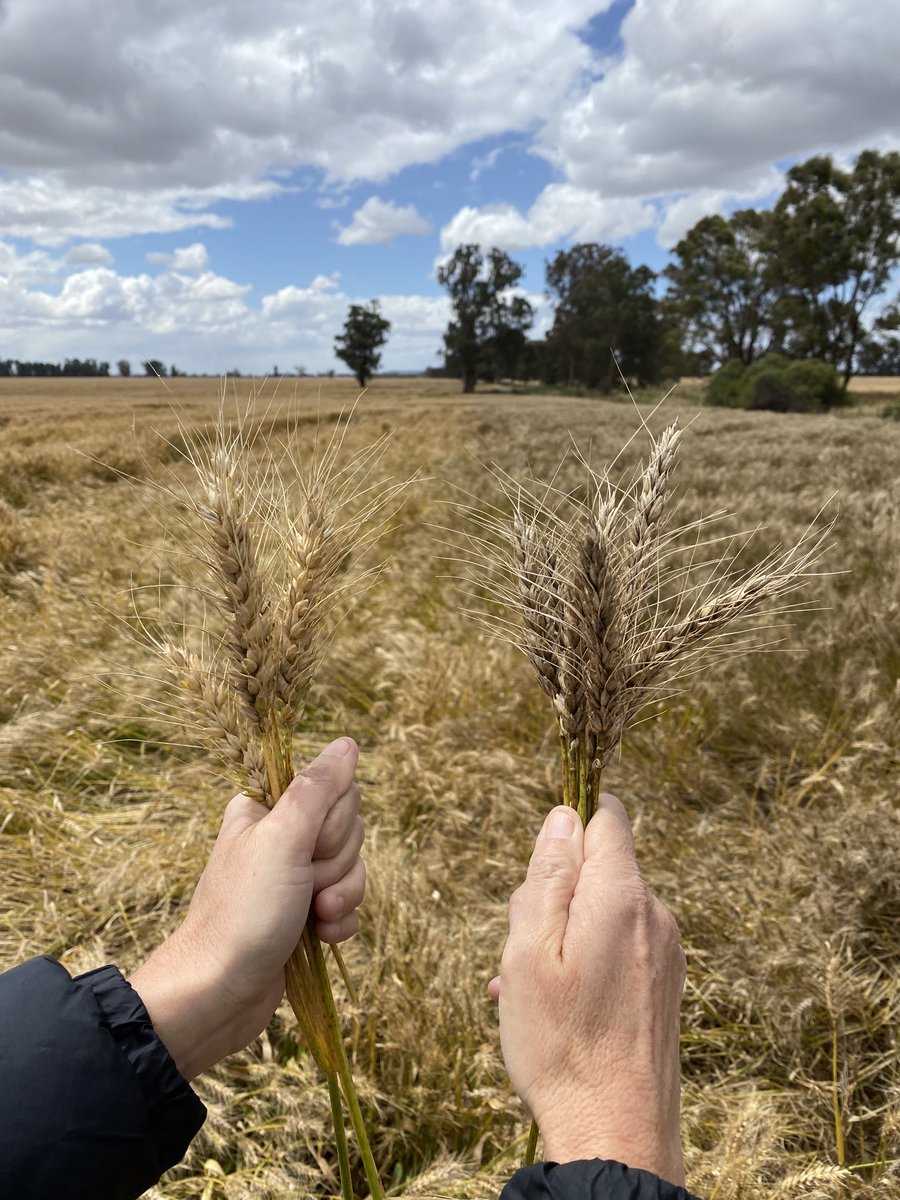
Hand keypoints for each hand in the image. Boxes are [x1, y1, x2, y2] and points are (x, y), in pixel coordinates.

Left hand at [130, 737, 365, 1079]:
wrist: (218, 993)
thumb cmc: (244, 912)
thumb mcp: (283, 839)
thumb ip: (318, 789)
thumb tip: (347, 744)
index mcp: (268, 808)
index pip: (334, 788)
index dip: (334, 821)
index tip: (309, 845)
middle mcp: (280, 837)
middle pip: (348, 829)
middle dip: (337, 863)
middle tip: (305, 884)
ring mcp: (293, 877)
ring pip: (351, 867)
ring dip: (340, 895)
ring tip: (313, 916)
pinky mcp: (304, 914)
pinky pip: (346, 903)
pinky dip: (339, 921)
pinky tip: (320, 936)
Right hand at [489, 796, 685, 1184]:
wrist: (616, 1134)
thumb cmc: (562, 1043)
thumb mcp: (530, 950)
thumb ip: (547, 874)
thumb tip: (563, 816)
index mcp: (621, 896)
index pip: (606, 817)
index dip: (567, 826)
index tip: (539, 867)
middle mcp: (654, 915)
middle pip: (597, 868)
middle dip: (554, 892)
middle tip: (524, 948)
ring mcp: (664, 953)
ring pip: (602, 911)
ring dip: (563, 933)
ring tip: (529, 989)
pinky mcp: (664, 985)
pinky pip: (617, 947)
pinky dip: (583, 961)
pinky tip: (554, 1006)